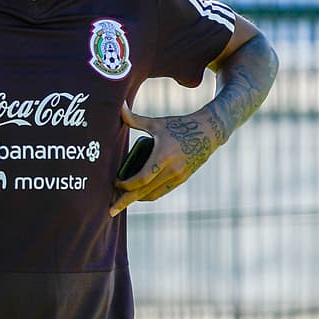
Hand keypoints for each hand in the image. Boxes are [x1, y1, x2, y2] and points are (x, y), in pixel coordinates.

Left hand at [110, 102, 216, 216]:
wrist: (208, 133)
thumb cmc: (179, 125)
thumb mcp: (157, 123)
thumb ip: (135, 119)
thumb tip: (119, 107)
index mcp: (164, 155)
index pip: (142, 178)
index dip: (127, 184)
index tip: (115, 184)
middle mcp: (172, 169)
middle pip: (145, 191)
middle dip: (126, 201)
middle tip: (110, 211)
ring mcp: (179, 176)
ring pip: (153, 194)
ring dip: (137, 199)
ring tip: (121, 201)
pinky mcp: (182, 178)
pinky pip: (162, 191)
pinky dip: (149, 195)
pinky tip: (138, 195)